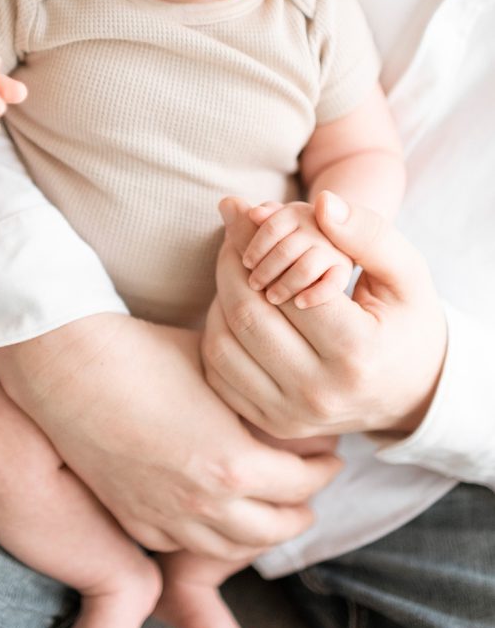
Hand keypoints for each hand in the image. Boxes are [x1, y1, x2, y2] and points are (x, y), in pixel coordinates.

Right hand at [0, 315, 340, 559]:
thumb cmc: (144, 354)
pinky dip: (210, 536)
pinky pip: (184, 546)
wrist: (71, 369)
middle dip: (301, 509)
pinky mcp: (133, 519)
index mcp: (235, 464)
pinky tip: (212, 512)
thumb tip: (285, 407)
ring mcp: (165, 518)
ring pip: (232, 548)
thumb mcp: (216, 370)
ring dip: (259, 531)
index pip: (303, 483)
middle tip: (308, 488)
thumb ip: (254, 401)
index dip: (323, 468)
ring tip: (267, 507)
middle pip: (276, 529)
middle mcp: (204, 504)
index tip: (328, 455)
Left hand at [201, 193, 446, 438]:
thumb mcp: (407, 274)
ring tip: (234, 267)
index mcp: (357, 353)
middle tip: (231, 232)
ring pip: (223, 343)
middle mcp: (320, 393)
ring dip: (218, 295)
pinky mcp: (270, 424)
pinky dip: (216, 331)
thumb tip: (323, 203)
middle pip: (247, 314)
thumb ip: (369, 233)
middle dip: (229, 262)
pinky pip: (218, 372)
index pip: (286, 286)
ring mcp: (291, 415)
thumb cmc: (406, 322)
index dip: (254, 241)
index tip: (242, 212)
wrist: (411, 392)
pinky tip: (234, 306)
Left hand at [243, 200, 352, 307]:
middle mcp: (316, 228)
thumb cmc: (291, 231)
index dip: (256, 247)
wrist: (333, 235)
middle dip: (266, 270)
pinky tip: (299, 304)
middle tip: (253, 284)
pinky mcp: (344, 269)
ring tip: (271, 297)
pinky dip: (315, 295)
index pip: (272, 227)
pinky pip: (333, 284)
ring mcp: (332, 249)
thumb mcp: (276, 220)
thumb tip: (247, 211)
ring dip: (285, 285)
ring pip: (306, 268)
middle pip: (286, 250)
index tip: (246, 263)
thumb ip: (262, 216)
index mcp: (295, 213)